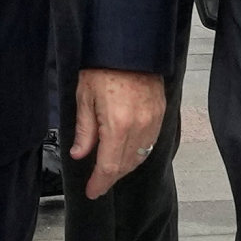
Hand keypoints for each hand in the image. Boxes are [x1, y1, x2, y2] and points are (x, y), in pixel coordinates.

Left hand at [68, 68, 164, 201]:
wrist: (130, 48)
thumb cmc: (104, 68)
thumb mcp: (84, 97)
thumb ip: (85, 130)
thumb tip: (80, 154)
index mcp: (118, 125)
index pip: (110, 166)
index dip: (100, 183)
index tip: (92, 192)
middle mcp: (139, 127)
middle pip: (126, 165)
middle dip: (111, 177)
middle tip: (97, 184)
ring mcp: (153, 122)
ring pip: (140, 157)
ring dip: (124, 167)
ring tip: (109, 171)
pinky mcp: (161, 115)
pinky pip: (150, 143)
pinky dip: (137, 153)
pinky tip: (126, 153)